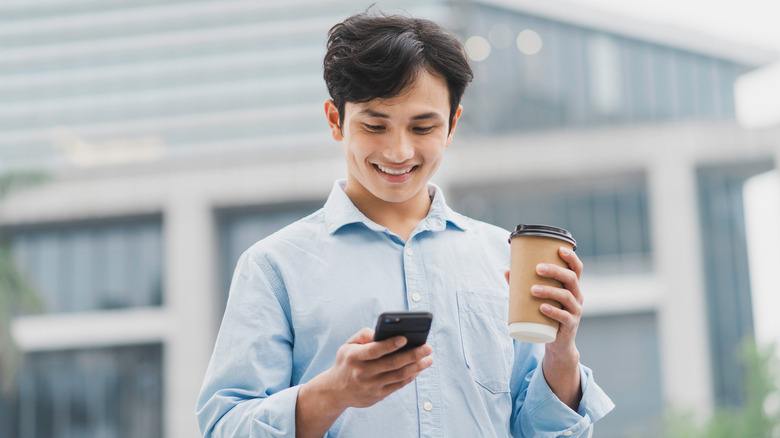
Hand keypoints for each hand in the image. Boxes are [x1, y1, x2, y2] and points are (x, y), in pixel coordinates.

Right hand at [296, 328, 432, 436]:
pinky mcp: (377, 395)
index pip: (374, 350)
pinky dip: (410, 377)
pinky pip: (398, 385)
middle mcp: (362, 373)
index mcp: (354, 357)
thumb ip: (364, 335)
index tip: (405, 337)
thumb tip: (381, 332)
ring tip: (429, 359)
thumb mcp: (347, 345)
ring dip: (416, 367)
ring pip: (398, 376)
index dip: (390, 344)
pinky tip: (419, 368)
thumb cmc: (347, 361)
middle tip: (428, 347)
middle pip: (392, 363)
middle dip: (412, 355)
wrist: (335, 391)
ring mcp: (370, 386)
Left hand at [533, 246, 583, 355]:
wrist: (558, 342)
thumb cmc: (548, 315)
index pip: (576, 269)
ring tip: (533, 290)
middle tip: (538, 268)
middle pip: (571, 279)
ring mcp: (575, 311)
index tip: (559, 249)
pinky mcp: (570, 325)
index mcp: (571, 287)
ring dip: (549, 291)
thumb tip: (507, 271)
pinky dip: (553, 311)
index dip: (571, 257)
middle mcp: (577, 296)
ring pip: (566, 297)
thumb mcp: (540, 298)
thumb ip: (524, 285)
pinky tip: (542, 308)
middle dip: (555, 271)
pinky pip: (564, 317)